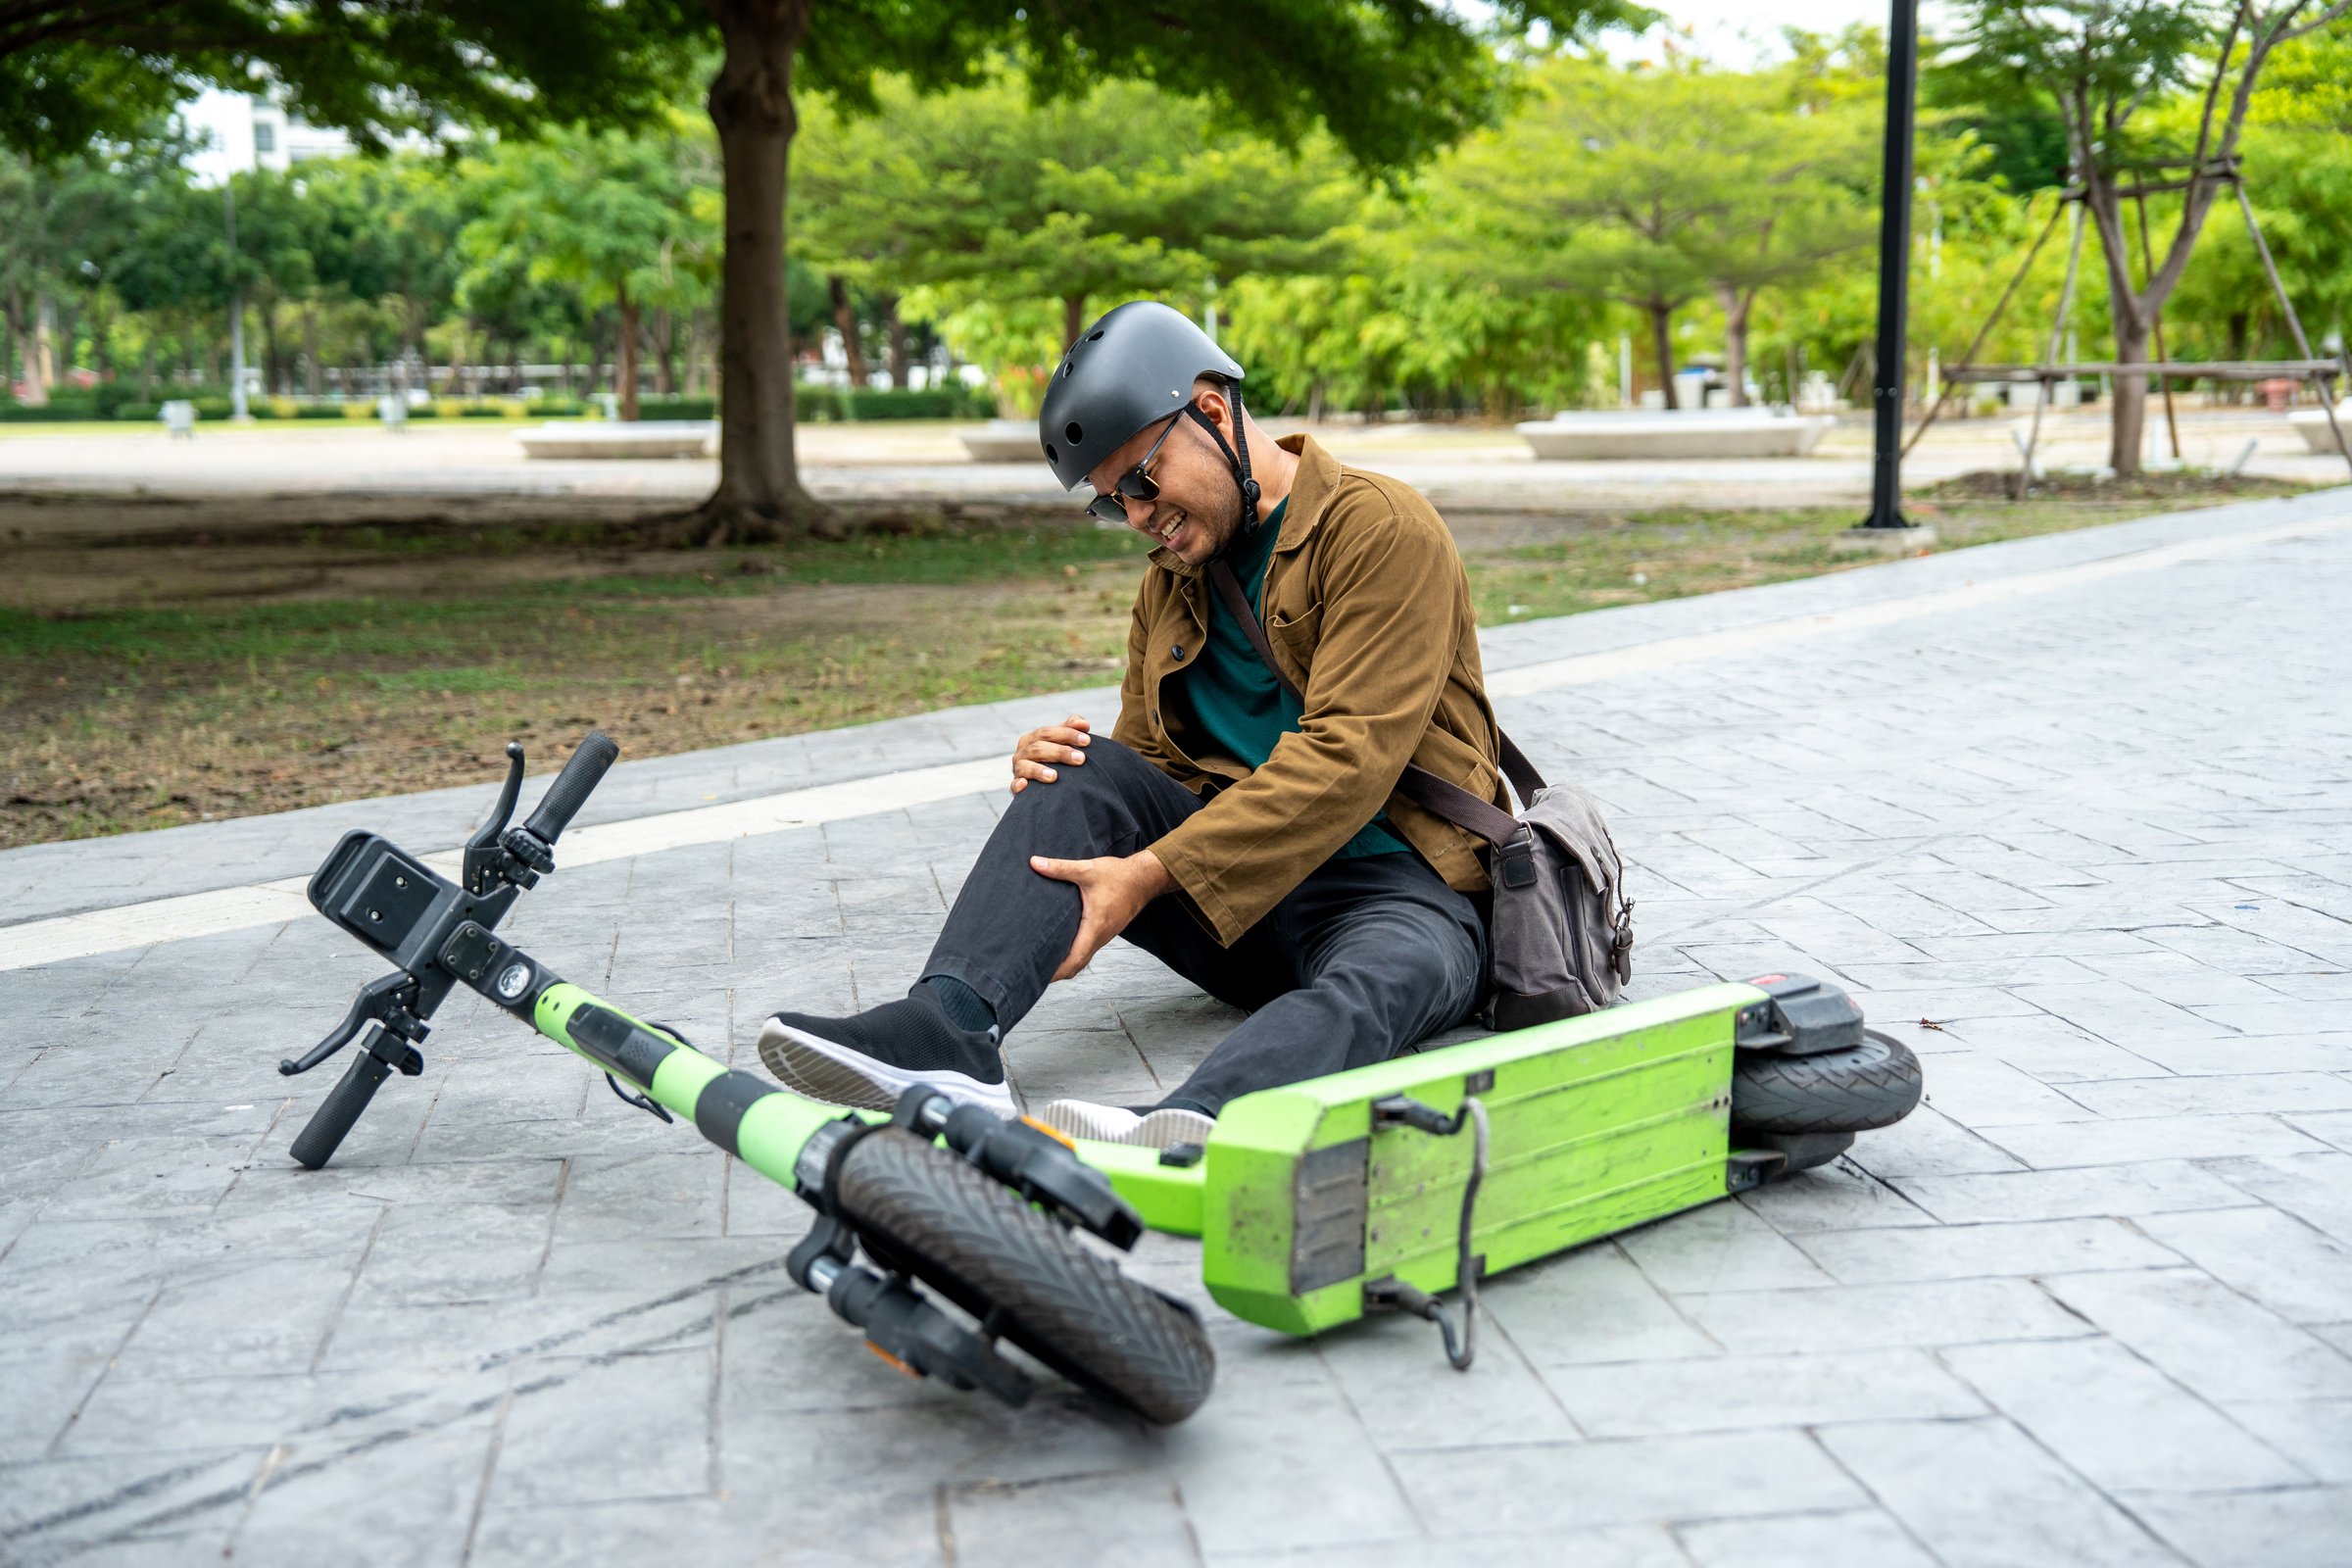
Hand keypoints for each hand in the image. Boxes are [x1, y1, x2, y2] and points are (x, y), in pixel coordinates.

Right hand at [1010, 713, 1091, 794]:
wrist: (1041, 783)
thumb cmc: (1054, 758)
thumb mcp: (1061, 742)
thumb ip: (1071, 729)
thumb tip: (1084, 724)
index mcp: (1033, 738)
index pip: (1048, 732)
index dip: (1067, 734)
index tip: (1086, 740)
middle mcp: (1023, 751)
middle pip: (1038, 748)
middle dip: (1060, 752)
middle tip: (1080, 759)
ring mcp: (1018, 769)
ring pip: (1025, 766)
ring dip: (1039, 770)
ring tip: (1054, 776)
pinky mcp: (1016, 786)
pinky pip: (1014, 785)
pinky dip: (1018, 784)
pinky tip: (1024, 785)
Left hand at [1030, 849, 1173, 980]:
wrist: (1144, 878)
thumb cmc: (1119, 876)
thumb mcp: (1087, 870)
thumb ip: (1060, 868)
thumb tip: (1035, 863)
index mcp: (1095, 926)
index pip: (1076, 958)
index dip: (1058, 971)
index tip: (1041, 976)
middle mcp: (1101, 936)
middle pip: (1078, 964)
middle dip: (1058, 972)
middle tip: (1035, 973)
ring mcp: (1104, 935)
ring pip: (1084, 957)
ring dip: (1067, 964)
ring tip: (1044, 963)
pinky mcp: (1106, 931)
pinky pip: (1088, 949)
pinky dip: (1075, 954)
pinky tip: (1062, 947)